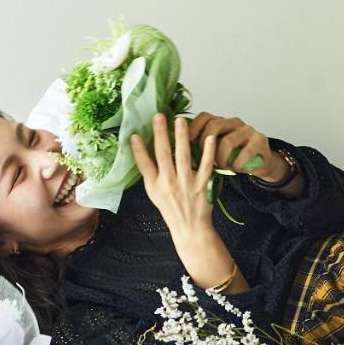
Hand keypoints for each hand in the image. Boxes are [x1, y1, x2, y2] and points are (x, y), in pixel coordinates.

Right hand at [130, 112, 216, 240]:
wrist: (189, 229)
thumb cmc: (171, 208)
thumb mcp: (154, 193)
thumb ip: (150, 173)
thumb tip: (143, 149)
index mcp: (154, 186)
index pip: (143, 164)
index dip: (137, 149)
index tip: (134, 133)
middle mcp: (168, 183)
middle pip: (163, 155)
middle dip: (160, 134)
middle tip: (158, 116)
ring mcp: (186, 184)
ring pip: (183, 156)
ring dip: (182, 137)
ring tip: (180, 120)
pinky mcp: (202, 186)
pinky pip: (206, 165)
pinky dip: (209, 152)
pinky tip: (209, 138)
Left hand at [185, 112, 281, 180]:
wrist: (260, 163)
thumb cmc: (233, 157)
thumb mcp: (216, 149)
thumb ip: (202, 145)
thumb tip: (178, 150)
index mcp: (221, 122)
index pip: (204, 116)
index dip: (193, 127)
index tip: (185, 140)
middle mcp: (233, 122)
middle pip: (214, 125)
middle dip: (205, 143)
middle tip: (204, 158)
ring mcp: (247, 130)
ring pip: (228, 141)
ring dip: (222, 158)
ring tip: (222, 166)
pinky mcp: (259, 140)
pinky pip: (244, 152)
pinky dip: (237, 163)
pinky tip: (236, 167)